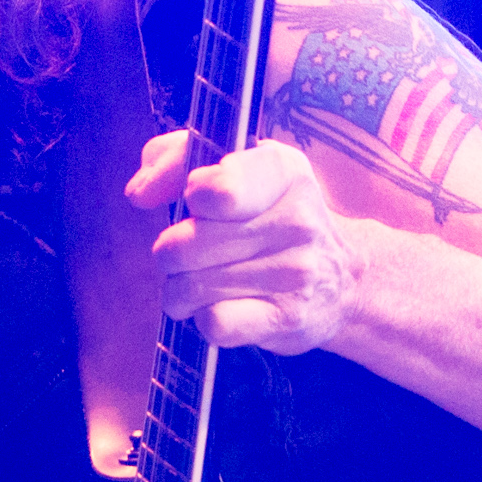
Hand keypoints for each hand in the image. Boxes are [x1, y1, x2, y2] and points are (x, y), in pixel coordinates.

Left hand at [126, 131, 361, 353]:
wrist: (341, 279)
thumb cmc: (267, 216)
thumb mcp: (233, 166)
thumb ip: (175, 158)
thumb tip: (140, 194)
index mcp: (282, 170)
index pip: (218, 190)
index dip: (190, 197)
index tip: (198, 202)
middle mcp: (297, 218)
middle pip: (183, 245)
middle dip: (171, 252)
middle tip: (190, 253)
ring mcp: (296, 272)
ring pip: (189, 287)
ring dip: (180, 289)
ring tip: (202, 281)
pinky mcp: (287, 318)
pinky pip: (213, 323)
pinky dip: (203, 318)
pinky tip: (221, 306)